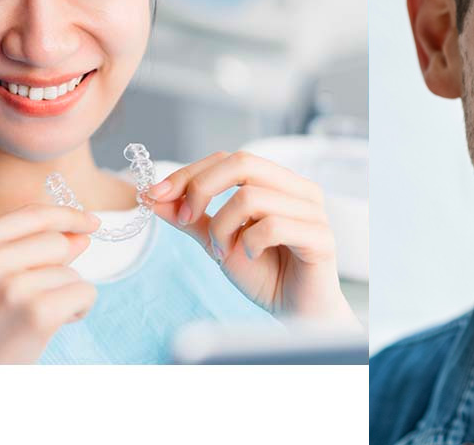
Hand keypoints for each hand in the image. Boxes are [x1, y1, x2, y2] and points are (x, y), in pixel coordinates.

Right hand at [0, 204, 100, 363]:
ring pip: (71, 271)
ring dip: (65, 294)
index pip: (33, 213)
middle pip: (56, 241)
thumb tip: (82, 232)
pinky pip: (84, 292)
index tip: (92, 222)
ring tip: (34, 317)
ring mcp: (10, 287)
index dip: (68, 215)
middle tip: (36, 297)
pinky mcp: (37, 313)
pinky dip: (78, 309)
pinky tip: (51, 326)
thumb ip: (32, 250)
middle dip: (61, 267)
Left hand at [148, 151, 357, 326]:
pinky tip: (250, 257)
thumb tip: (152, 196)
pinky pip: (273, 226)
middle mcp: (299, 189)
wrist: (296, 313)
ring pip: (251, 197)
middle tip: (186, 220)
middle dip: (202, 188)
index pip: (229, 159)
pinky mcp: (321, 237)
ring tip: (223, 252)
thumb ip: (190, 218)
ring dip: (223, 228)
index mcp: (277, 182)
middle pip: (242, 163)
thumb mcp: (217, 242)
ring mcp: (313, 211)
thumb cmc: (264, 275)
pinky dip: (249, 244)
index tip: (156, 194)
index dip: (190, 173)